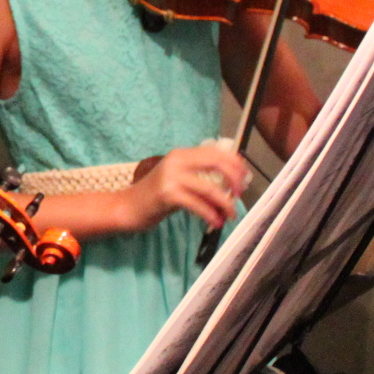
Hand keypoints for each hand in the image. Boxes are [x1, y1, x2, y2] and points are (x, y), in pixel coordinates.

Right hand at [130, 141, 249, 229]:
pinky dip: (210, 214)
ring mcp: (171, 176)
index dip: (235, 163)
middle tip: (239, 194)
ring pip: (210, 188)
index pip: (216, 152)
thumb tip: (232, 184)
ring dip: (225, 203)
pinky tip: (215, 222)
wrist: (128, 207)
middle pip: (216, 163)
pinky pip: (197, 204)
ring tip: (230, 215)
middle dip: (234, 179)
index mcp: (181, 154)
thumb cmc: (155, 196)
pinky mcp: (167, 194)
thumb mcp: (179, 180)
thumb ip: (200, 177)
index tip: (244, 178)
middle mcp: (177, 160)